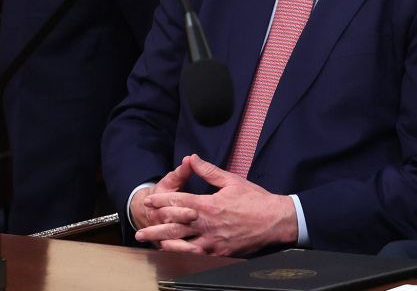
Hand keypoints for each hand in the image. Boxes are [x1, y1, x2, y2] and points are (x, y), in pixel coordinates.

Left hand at [135, 154, 298, 255]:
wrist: (275, 221)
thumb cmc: (255, 199)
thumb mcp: (232, 180)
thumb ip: (209, 171)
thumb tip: (193, 158)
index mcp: (208, 205)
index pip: (178, 203)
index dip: (161, 201)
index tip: (149, 201)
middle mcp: (207, 225)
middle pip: (174, 227)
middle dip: (155, 228)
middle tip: (141, 231)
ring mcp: (213, 242)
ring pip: (183, 245)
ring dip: (165, 244)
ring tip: (153, 245)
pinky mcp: (220, 254)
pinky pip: (197, 257)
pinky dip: (184, 256)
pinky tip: (175, 256)